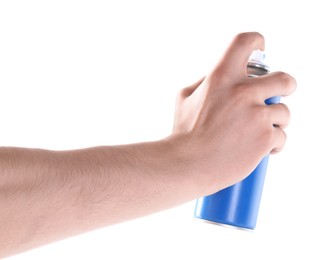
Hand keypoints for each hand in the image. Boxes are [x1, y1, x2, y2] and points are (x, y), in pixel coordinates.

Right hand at [170, 32, 296, 194]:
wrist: (186, 165)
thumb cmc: (183, 134)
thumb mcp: (185, 98)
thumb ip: (205, 81)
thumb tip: (225, 75)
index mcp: (221, 77)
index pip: (246, 42)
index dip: (256, 42)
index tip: (260, 50)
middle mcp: (242, 92)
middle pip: (284, 80)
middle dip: (284, 88)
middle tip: (275, 96)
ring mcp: (257, 116)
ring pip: (284, 113)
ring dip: (276, 121)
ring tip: (259, 132)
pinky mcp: (265, 138)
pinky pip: (282, 136)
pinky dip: (274, 144)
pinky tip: (262, 149)